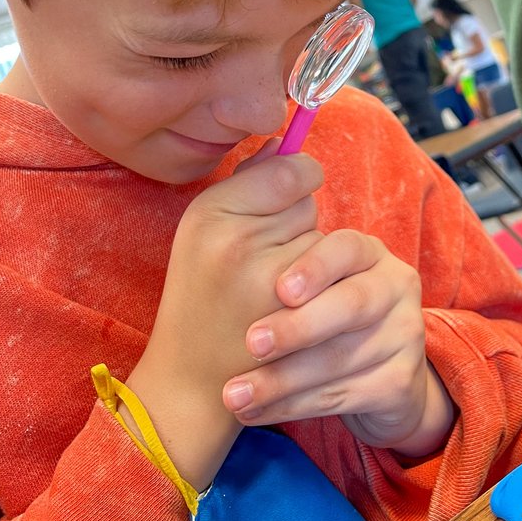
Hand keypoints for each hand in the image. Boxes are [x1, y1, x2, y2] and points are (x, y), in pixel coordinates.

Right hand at [124, 143, 323, 487]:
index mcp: (209, 210)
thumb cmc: (200, 295)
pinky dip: (322, 288)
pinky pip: (331, 277)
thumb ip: (246, 180)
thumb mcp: (204, 229)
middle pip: (306, 200)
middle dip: (298, 218)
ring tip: (275, 282)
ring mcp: (267, 277)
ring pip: (322, 236)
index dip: (299, 175)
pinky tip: (292, 307)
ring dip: (312, 254)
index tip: (294, 189)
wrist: (190, 380)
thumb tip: (283, 140)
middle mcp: (235, 238)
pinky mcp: (293, 314)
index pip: (287, 168)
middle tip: (268, 251)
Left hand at [222, 231, 454, 457]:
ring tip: (235, 393)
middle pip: (351, 305)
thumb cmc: (327, 318)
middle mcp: (395, 287)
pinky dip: (293, 407)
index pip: (347, 248)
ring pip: (339, 358)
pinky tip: (255, 412)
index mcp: (370, 253)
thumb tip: (233, 260)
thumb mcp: (314, 287)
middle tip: (251, 343)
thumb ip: (284, 271)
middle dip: (297, 327)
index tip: (279, 290)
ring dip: (281, 379)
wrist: (379, 380)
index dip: (315, 267)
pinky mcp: (400, 384)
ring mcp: (405, 336)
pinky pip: (341, 397)